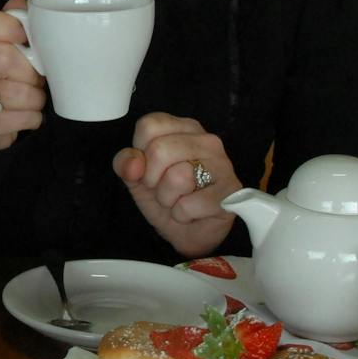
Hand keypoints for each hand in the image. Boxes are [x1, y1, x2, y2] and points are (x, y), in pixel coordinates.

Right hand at [0, 0, 45, 152]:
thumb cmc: (0, 78)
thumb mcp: (6, 46)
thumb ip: (14, 22)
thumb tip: (22, 5)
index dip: (8, 27)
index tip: (25, 39)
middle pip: (2, 57)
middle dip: (30, 71)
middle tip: (33, 78)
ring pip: (14, 92)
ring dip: (34, 98)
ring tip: (28, 98)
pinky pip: (18, 119)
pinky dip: (31, 118)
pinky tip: (23, 115)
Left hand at [112, 113, 237, 257]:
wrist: (190, 233)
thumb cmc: (168, 198)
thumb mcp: (137, 179)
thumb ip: (126, 164)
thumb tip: (132, 163)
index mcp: (184, 129)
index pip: (149, 126)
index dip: (140, 154)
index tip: (149, 168)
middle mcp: (206, 141)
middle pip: (160, 150)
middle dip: (152, 179)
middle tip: (163, 189)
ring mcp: (222, 164)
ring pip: (177, 177)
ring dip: (168, 199)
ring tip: (178, 200)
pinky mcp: (230, 192)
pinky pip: (189, 205)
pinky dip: (182, 215)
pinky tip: (193, 212)